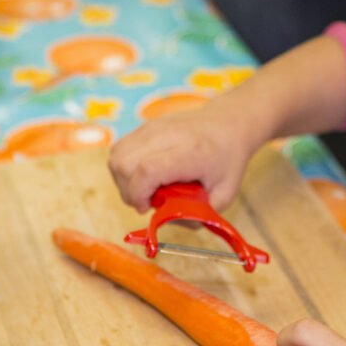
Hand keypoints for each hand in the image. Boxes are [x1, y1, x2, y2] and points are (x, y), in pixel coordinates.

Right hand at [108, 103, 254, 212]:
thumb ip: (196, 215)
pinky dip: (124, 168)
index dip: (139, 194)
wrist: (229, 123)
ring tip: (145, 188)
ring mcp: (153, 127)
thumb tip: (165, 222)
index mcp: (191, 152)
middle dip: (129, 191)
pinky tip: (143, 175)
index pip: (147, 170)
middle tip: (148, 201)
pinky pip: (119, 149)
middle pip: (124, 163)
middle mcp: (167, 135)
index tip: (148, 207)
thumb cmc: (228, 160)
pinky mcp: (145, 126)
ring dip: (123, 180)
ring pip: (116, 156)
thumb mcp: (223, 195)